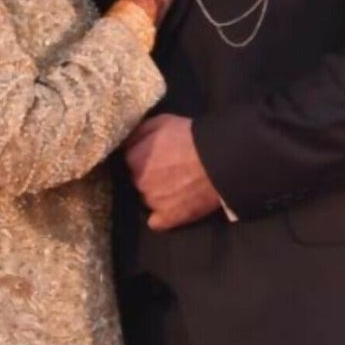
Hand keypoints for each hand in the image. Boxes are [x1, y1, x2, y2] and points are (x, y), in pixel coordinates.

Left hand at [124, 115, 223, 230]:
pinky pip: (156, 222)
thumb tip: (127, 142)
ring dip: (156, 194)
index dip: (141, 157)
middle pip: (137, 181)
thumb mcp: (160, 122)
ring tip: (176, 186)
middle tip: (167, 170)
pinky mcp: (167, 218)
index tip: (154, 156)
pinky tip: (172, 208)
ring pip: (147, 199)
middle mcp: (138, 182)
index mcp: (133, 159)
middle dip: (147, 176)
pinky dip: (162, 216)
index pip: (128, 161)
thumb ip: (138, 133)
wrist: (217, 160)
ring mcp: (151, 202)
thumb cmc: (189, 137)